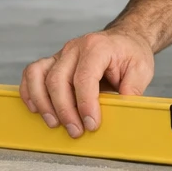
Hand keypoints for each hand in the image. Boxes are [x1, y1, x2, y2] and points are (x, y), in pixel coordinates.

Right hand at [20, 28, 154, 138]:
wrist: (124, 39)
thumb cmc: (131, 53)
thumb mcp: (141, 70)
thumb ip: (131, 90)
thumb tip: (121, 113)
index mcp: (98, 47)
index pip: (85, 77)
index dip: (85, 104)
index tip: (91, 124)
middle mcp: (75, 48)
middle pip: (58, 79)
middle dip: (65, 110)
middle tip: (76, 131)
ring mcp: (61, 54)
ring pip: (39, 76)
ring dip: (43, 103)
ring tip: (54, 123)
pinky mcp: (53, 62)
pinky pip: (32, 74)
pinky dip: (30, 92)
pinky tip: (37, 109)